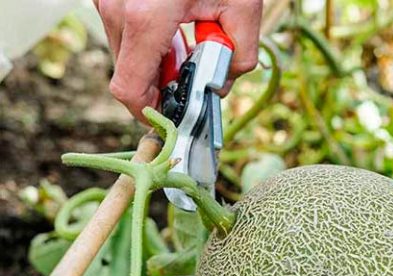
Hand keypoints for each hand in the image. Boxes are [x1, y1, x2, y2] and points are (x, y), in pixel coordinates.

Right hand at [94, 0, 262, 120]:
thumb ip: (238, 59)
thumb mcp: (243, 8)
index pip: (129, 90)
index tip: (172, 117)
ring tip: (189, 45)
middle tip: (193, 76)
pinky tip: (177, 29)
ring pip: (126, 55)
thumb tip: (220, 88)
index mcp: (146, 17)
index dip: (149, 113)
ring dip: (157, 63)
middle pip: (128, 75)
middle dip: (161, 86)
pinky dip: (150, 43)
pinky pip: (125, 33)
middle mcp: (118, 9)